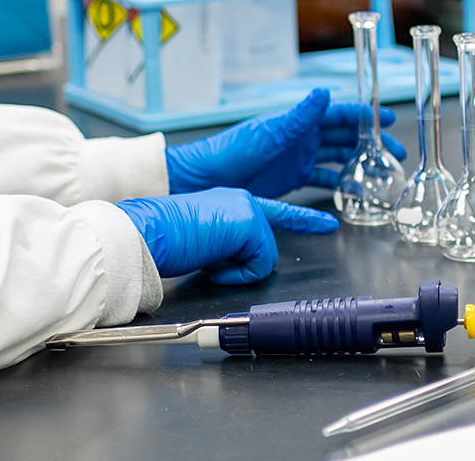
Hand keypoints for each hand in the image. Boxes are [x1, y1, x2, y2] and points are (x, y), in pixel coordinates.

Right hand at [116, 188, 338, 283]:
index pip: (274, 212)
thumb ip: (228, 245)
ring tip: (208, 260)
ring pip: (264, 258)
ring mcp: (247, 208)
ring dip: (238, 270)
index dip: (303, 220)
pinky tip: (213, 264)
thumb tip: (235, 264)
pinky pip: (259, 266)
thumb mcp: (204, 241)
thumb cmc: (163, 239)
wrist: (147, 233)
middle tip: (210, 262)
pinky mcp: (248, 223)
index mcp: (231, 201)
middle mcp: (243, 199)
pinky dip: (237, 275)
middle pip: (265, 248)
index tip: (328, 224)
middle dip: (243, 265)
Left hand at [164, 89, 405, 198]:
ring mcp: (298, 158)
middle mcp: (302, 138)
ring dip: (360, 163)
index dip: (365, 115)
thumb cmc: (232, 152)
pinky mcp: (291, 180)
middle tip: (396, 152)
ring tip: (383, 172)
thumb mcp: (270, 133)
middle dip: (371, 142)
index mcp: (299, 122)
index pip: (339, 114)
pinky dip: (339, 187)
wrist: (206, 179)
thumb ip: (300, 115)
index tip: (389, 118)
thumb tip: (325, 92)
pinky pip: (321, 181)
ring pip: (337, 158)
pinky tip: (354, 195)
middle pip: (345, 137)